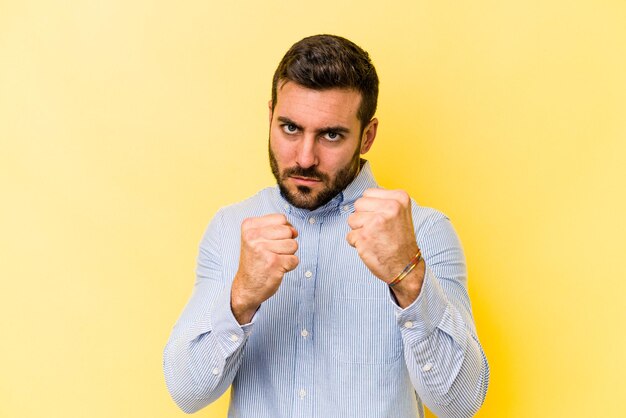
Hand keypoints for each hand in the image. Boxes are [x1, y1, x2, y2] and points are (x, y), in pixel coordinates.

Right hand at [231, 214, 298, 323]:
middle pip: (288, 231)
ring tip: (273, 260)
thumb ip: (276, 228)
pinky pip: (294, 259)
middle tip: (271, 253)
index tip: (270, 241)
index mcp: (249, 226)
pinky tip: (276, 269)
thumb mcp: (258, 238)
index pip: (281, 218)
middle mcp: (253, 236)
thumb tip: (295, 230)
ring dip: (287, 255)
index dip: (282, 230)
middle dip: (286, 242)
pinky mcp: (273, 264)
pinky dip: (289, 266)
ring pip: (293, 245)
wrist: (246, 287)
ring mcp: (263, 250)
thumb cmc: (256, 261)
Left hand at [347, 188, 423, 305]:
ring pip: (351, 219)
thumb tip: (362, 196)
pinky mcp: (364, 237)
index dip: (371, 209)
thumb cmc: (400, 240)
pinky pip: (349, 236)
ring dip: (359, 230)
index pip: (368, 194)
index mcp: (399, 198)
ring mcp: (376, 222)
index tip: (384, 220)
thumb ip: (383, 201)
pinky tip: (371, 247)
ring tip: (375, 238)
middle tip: (378, 230)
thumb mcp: (400, 213)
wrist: (406, 267)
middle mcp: (390, 207)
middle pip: (358, 204)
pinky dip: (357, 244)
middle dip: (363, 218)